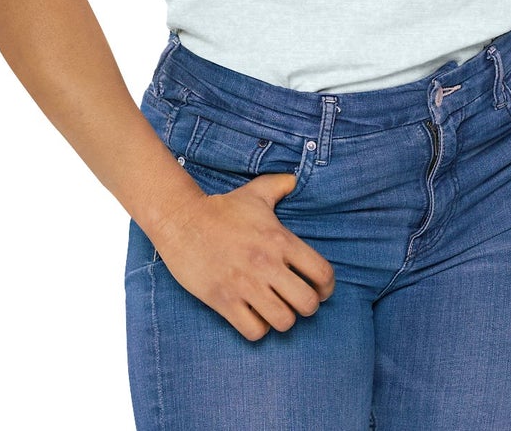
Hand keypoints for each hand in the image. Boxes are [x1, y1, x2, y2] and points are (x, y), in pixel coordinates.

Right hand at [150, 173, 334, 339]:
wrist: (183, 221)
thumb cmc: (223, 208)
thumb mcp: (257, 192)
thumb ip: (281, 185)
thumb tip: (294, 179)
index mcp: (281, 240)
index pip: (322, 273)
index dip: (327, 287)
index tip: (321, 289)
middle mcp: (268, 265)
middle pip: (307, 303)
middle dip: (308, 306)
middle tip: (299, 301)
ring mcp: (246, 285)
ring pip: (283, 321)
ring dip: (283, 319)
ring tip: (277, 309)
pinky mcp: (224, 301)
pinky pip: (254, 331)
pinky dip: (258, 329)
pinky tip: (254, 316)